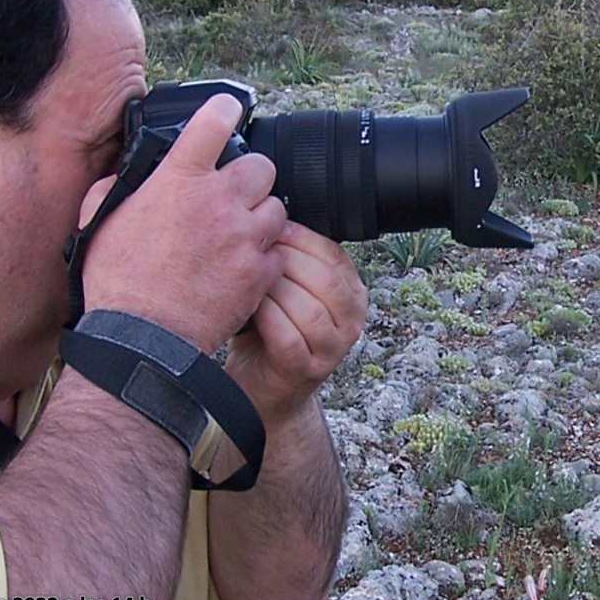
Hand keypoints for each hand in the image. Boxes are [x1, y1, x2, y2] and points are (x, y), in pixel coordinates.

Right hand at [79, 95, 287, 352]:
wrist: (143, 339)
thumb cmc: (117, 283)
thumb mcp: (100, 222)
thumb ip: (118, 187)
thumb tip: (128, 173)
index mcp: (177, 179)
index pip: (214, 122)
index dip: (225, 109)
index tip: (228, 110)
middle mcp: (217, 200)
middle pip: (261, 165)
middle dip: (250, 178)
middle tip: (234, 196)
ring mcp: (243, 236)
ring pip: (277, 208)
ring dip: (260, 218)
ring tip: (240, 236)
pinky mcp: (259, 272)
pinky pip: (277, 252)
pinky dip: (264, 259)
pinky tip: (242, 269)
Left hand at [224, 222, 366, 421]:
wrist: (261, 386)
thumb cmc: (269, 329)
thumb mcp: (286, 287)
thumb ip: (289, 258)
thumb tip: (270, 214)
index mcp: (350, 291)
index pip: (332, 253)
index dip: (297, 236)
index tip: (267, 227)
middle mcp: (351, 320)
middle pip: (324, 278)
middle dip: (283, 261)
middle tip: (251, 254)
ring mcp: (333, 349)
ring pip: (310, 308)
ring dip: (274, 290)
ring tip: (248, 283)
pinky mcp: (307, 370)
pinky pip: (289, 337)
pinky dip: (268, 318)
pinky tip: (251, 311)